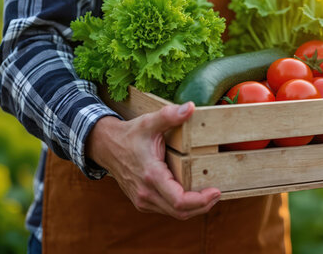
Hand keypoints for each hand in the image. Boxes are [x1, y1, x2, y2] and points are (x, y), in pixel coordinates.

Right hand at [87, 102, 220, 219]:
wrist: (106, 147)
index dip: (201, 201)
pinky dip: (182, 207)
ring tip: (209, 196)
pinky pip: (166, 210)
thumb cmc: (130, 134)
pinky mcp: (143, 202)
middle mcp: (146, 193)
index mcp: (151, 176)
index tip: (216, 191)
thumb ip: (170, 115)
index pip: (179, 201)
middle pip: (180, 212)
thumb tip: (190, 107)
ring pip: (174, 214)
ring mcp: (143, 200)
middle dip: (203, 206)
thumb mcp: (149, 122)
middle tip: (217, 194)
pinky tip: (192, 195)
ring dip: (194, 208)